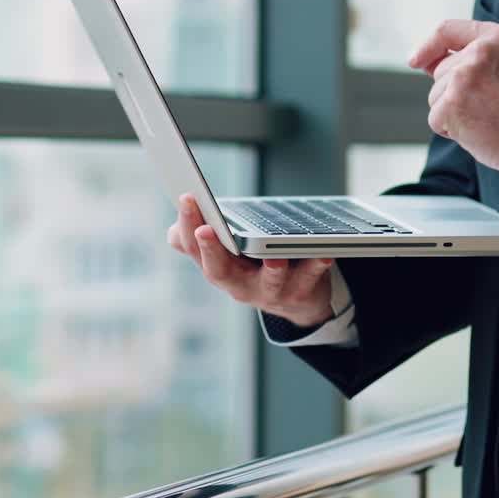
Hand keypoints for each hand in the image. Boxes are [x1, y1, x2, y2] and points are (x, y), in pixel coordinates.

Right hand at [167, 194, 335, 328]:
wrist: (296, 299)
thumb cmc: (255, 265)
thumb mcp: (226, 252)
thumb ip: (202, 236)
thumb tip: (176, 223)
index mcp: (216, 267)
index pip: (193, 247)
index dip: (186, 225)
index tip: (187, 198)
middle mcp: (238, 284)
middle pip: (219, 271)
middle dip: (211, 250)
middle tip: (205, 230)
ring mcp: (269, 291)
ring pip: (268, 283)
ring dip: (270, 271)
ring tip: (274, 258)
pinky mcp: (300, 292)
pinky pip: (308, 280)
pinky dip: (315, 267)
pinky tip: (322, 254)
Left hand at [408, 18, 498, 175]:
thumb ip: (472, 55)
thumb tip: (423, 61)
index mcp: (496, 37)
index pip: (447, 30)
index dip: (428, 46)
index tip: (415, 60)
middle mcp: (478, 52)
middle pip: (441, 71)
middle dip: (453, 91)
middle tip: (486, 105)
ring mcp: (462, 77)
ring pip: (436, 96)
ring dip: (452, 111)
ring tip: (483, 117)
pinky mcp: (451, 104)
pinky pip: (435, 118)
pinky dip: (449, 129)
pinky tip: (475, 130)